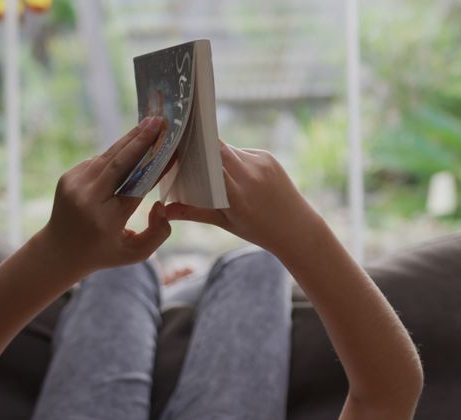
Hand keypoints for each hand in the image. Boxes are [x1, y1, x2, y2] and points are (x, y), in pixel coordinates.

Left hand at [40, 117, 171, 272]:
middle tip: (159, 122)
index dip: (156, 167)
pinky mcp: (67, 178)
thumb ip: (157, 234)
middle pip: (119, 164)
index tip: (173, 151)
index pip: (136, 188)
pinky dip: (114, 154)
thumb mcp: (135, 253)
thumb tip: (160, 205)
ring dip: (129, 140)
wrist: (58, 251)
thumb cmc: (103, 253)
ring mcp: (74, 186)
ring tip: (148, 124)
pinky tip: (130, 143)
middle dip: (141, 140)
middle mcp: (87, 200)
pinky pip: (97, 162)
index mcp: (105, 220)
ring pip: (107, 157)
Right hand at [163, 142, 326, 261]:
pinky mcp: (268, 157)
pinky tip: (231, 171)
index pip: (208, 162)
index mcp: (235, 194)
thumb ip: (194, 213)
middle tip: (182, 148)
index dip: (192, 152)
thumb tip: (164, 212)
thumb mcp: (225, 222)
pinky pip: (242, 152)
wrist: (297, 228)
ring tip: (204, 163)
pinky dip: (233, 159)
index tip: (175, 149)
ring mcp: (260, 163)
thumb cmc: (259, 230)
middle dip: (200, 148)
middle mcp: (248, 175)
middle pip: (216, 149)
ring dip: (216, 154)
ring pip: (228, 149)